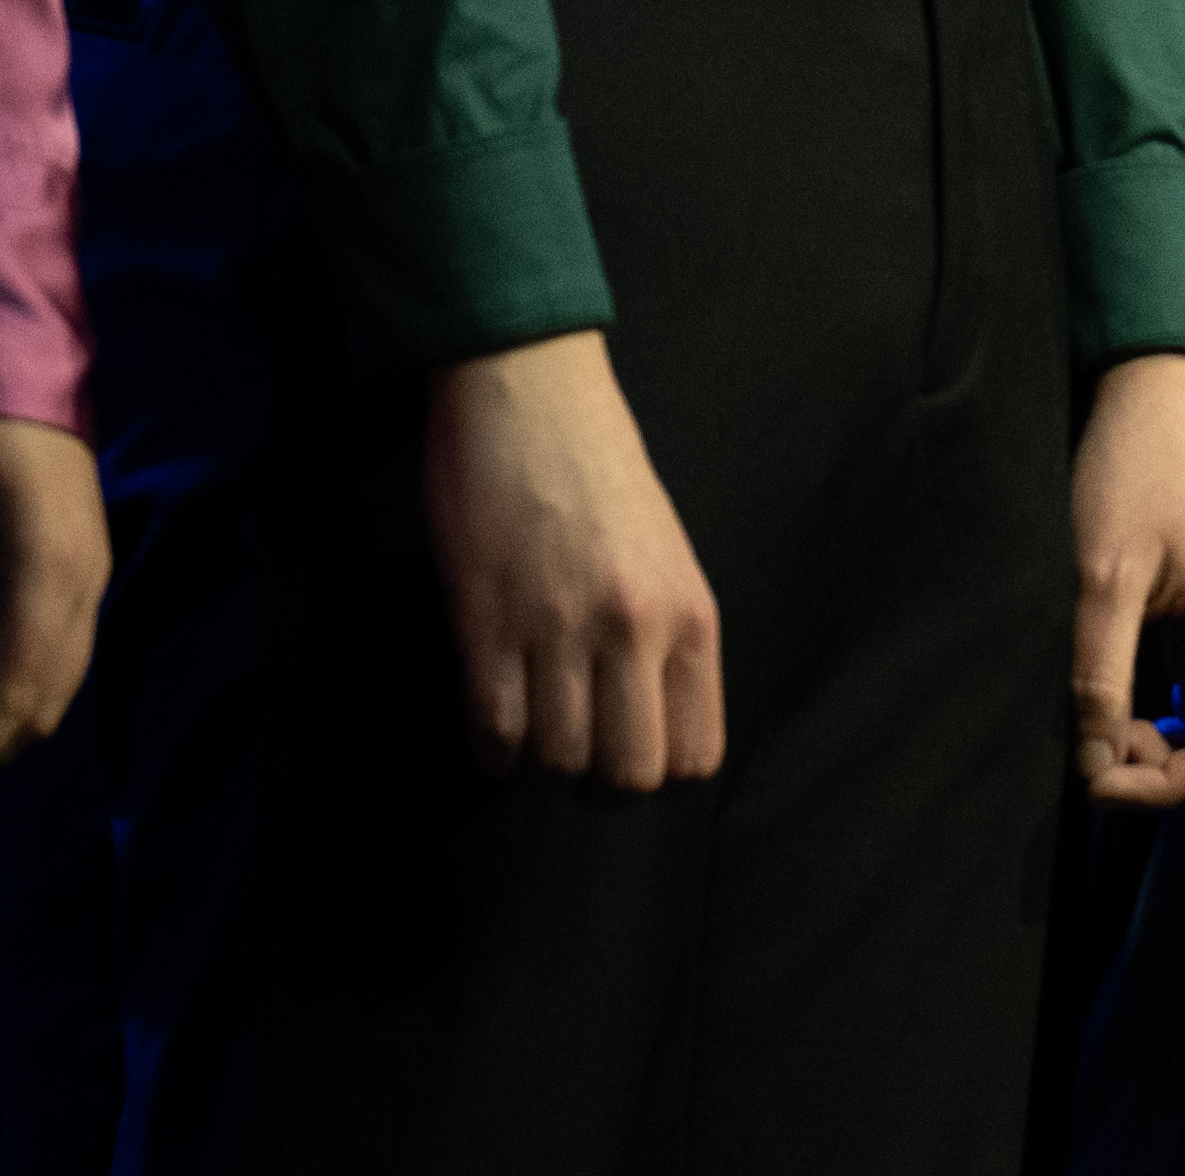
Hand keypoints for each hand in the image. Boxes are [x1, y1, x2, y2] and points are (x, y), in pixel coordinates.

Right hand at [422, 333, 723, 791]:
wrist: (531, 395)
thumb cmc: (599, 467)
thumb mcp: (665, 552)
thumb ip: (665, 635)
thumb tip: (649, 718)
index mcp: (690, 613)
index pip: (696, 753)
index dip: (658, 772)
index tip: (628, 757)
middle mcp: (634, 628)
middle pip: (629, 775)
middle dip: (599, 789)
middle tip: (576, 765)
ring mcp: (559, 629)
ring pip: (557, 763)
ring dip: (539, 768)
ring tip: (532, 740)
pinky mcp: (488, 624)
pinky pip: (493, 731)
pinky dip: (492, 752)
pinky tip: (494, 731)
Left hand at [1064, 352, 1184, 808]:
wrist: (1162, 401)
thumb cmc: (1132, 475)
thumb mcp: (1101, 578)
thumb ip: (1100, 679)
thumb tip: (1097, 768)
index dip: (1164, 791)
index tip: (1093, 776)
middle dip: (1182, 786)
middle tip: (1109, 750)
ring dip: (1181, 760)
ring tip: (1113, 723)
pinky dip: (1182, 731)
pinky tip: (1131, 704)